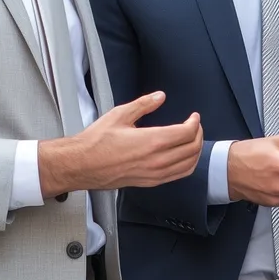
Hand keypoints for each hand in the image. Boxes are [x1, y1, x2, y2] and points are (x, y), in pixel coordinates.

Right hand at [40, 91, 202, 196]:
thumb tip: (159, 97)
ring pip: (189, 164)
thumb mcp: (120, 115)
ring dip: (196, 151)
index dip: (195, 123)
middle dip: (198, 135)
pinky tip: (184, 157)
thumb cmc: (95, 143)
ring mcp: (154, 174)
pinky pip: (178, 176)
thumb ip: (144, 104)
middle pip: (192, 148)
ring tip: (193, 140)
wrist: (80, 165)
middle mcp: (157, 160)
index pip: (187, 133)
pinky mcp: (150, 182)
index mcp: (152, 141)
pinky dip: (188, 165)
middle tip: (195, 126)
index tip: (193, 117)